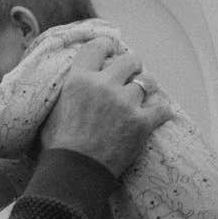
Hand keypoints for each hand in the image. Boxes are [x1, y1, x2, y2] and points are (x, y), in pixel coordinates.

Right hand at [40, 39, 170, 177]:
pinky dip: (161, 111)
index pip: (98, 47)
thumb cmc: (60, 145)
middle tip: (131, 74)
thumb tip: (78, 82)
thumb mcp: (55, 108)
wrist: (75, 172)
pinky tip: (159, 113)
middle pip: (129, 60)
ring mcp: (125, 103)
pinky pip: (162, 108)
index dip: (107, 46)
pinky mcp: (142, 122)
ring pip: (148, 81)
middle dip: (132, 65)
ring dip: (146, 87)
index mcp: (79, 79)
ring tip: (143, 95)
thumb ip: (70, 90)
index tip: (111, 50)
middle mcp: (103, 85)